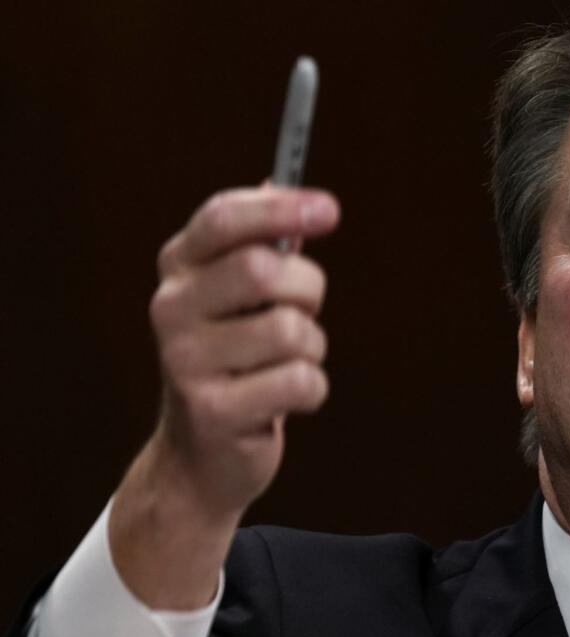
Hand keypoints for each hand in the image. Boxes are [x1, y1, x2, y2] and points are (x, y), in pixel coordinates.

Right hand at [147, 184, 338, 516]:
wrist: (202, 455)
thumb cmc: (237, 360)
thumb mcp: (240, 298)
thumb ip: (262, 243)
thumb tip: (279, 178)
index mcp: (178, 268)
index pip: (223, 218)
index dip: (280, 207)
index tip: (330, 209)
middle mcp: (170, 308)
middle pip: (266, 270)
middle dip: (308, 290)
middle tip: (303, 312)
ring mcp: (184, 361)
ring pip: (292, 331)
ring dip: (311, 349)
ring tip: (285, 364)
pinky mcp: (212, 410)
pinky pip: (300, 381)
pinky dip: (311, 390)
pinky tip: (285, 400)